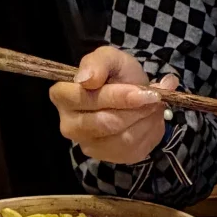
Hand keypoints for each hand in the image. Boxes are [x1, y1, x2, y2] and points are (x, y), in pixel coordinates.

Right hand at [50, 46, 177, 164]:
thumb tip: (86, 79)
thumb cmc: (116, 75)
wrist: (134, 96)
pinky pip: (131, 150)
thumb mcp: (110, 58)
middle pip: (106, 122)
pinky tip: (148, 120)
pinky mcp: (106, 157)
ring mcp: (87, 145)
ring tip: (153, 106)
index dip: (117, 96)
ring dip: (144, 121)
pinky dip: (147, 133)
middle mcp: (69, 125)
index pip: (86, 99)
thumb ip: (98, 62)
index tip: (143, 92)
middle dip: (135, 110)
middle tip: (154, 98)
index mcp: (62, 96)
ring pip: (121, 138)